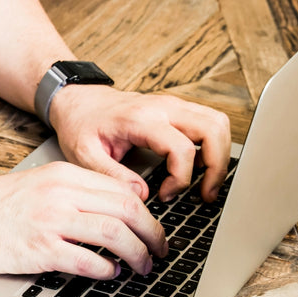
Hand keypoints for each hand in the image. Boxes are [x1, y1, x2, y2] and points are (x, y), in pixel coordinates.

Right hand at [0, 162, 166, 278]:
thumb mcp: (37, 185)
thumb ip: (74, 193)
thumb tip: (115, 214)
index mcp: (63, 175)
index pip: (122, 190)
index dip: (147, 214)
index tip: (153, 229)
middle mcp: (61, 194)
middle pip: (127, 211)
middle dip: (153, 235)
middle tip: (160, 251)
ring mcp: (51, 221)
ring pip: (115, 235)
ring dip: (137, 255)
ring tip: (143, 268)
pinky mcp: (40, 249)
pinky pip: (88, 261)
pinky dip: (107, 270)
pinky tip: (111, 274)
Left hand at [49, 85, 231, 202]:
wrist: (77, 100)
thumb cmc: (80, 125)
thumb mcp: (84, 155)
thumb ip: (111, 175)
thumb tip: (141, 195)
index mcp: (140, 119)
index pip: (181, 148)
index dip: (181, 178)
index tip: (166, 195)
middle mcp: (162, 107)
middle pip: (213, 129)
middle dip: (217, 166)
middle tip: (205, 194)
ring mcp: (172, 104)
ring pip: (217, 122)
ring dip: (220, 154)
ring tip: (206, 182)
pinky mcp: (176, 108)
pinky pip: (208, 121)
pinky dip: (212, 144)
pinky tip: (198, 165)